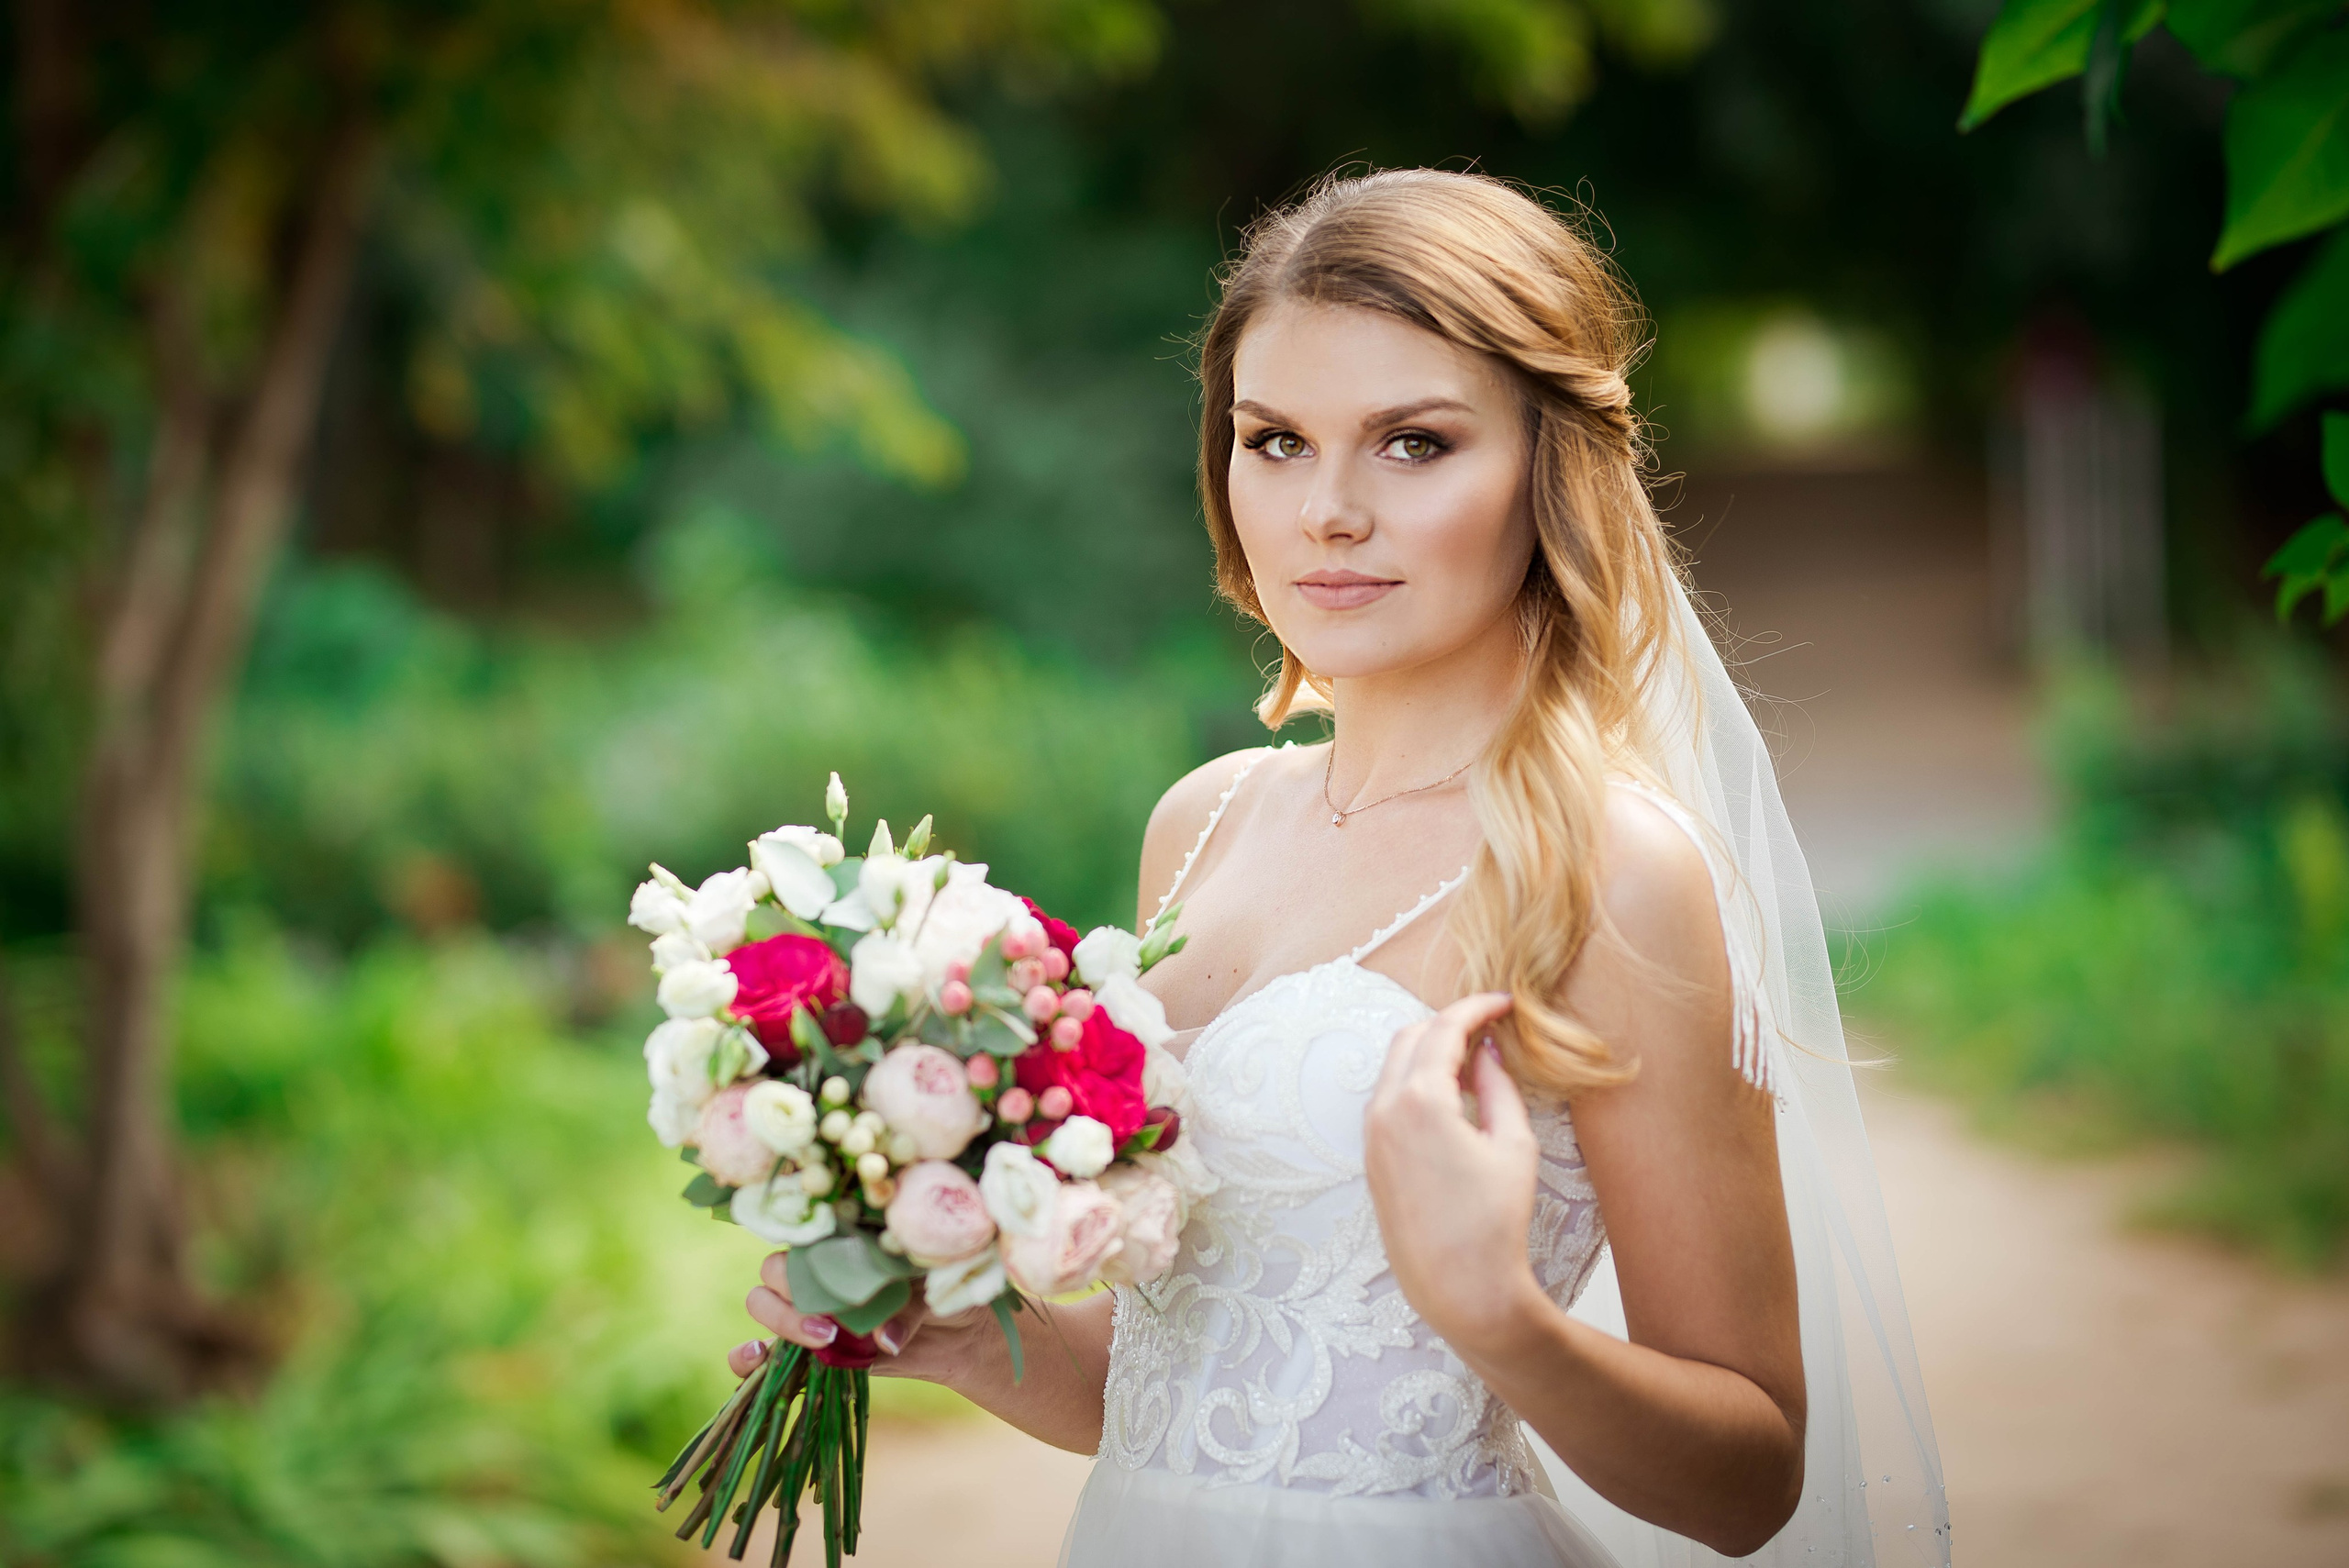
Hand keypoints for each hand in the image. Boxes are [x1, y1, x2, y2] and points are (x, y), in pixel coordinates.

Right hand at [728, 1252, 992, 1385]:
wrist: (960, 1334)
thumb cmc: (946, 1293)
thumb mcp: (934, 1292)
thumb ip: (906, 1310)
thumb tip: (885, 1340)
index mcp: (843, 1240)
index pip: (802, 1232)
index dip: (805, 1251)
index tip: (833, 1273)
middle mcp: (818, 1271)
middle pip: (775, 1269)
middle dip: (793, 1292)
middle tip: (831, 1322)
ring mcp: (809, 1309)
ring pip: (762, 1302)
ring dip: (781, 1322)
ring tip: (824, 1339)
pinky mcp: (808, 1348)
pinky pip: (760, 1351)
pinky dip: (747, 1356)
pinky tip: (755, 1359)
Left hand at [1364, 991, 1544, 1354]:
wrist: (1460, 1289)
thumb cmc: (1495, 1221)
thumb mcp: (1512, 1145)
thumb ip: (1498, 1086)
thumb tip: (1487, 1052)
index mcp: (1419, 1100)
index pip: (1444, 1028)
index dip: (1477, 1007)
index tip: (1505, 1002)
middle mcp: (1383, 1111)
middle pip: (1410, 1037)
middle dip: (1449, 1024)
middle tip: (1491, 1030)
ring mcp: (1371, 1136)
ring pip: (1394, 1068)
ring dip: (1429, 1053)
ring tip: (1474, 1063)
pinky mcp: (1370, 1160)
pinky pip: (1387, 1100)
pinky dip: (1414, 1084)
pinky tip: (1449, 1098)